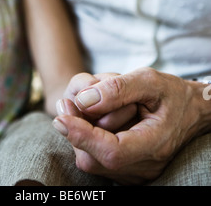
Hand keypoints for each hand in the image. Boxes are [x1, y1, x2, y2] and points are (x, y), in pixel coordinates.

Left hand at [54, 68, 208, 184]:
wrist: (191, 111)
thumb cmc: (172, 93)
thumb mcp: (149, 80)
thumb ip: (118, 88)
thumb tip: (83, 100)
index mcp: (155, 144)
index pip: (112, 151)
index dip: (82, 135)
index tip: (60, 116)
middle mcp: (145, 166)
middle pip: (96, 159)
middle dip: (75, 131)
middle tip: (66, 103)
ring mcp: (137, 172)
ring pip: (93, 162)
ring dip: (79, 135)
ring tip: (82, 107)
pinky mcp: (128, 170)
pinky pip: (98, 161)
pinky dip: (88, 140)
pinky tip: (91, 120)